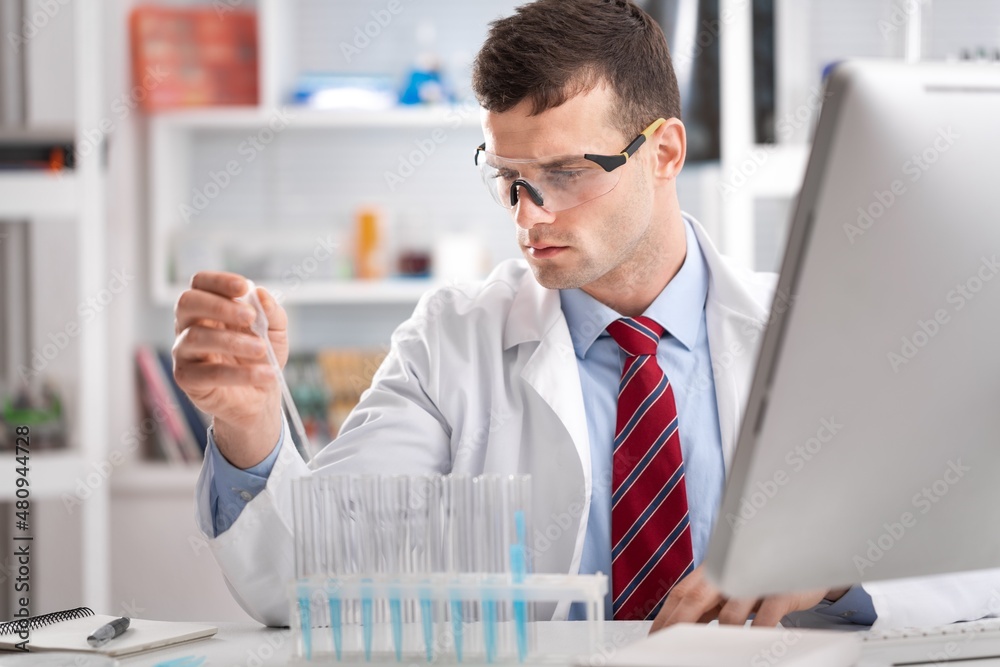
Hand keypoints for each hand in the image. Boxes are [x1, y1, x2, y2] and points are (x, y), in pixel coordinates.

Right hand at [172, 271, 286, 467]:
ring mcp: (184, 352)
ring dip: (233, 341)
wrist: (261, 396)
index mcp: (208, 308)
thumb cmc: (262, 357)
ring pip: (196, 337)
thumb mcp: (276, 332)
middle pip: (187, 303)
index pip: (200, 283)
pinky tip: (266, 374)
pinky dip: (241, 373)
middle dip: (220, 306)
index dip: (218, 281)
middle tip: (250, 317)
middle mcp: (189, 326)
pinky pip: (209, 373)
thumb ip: (272, 312)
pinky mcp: (187, 380)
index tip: (243, 287)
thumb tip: (260, 293)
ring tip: (261, 350)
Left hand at [649, 565, 830, 632]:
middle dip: (678, 625)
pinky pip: (766, 614)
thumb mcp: (732, 586)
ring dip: (719, 633)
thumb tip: (682, 627)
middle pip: (694, 598)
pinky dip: (757, 631)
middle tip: (670, 648)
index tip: (655, 637)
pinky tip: (753, 643)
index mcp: (713, 570)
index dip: (665, 616)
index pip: (681, 593)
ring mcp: (755, 579)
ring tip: (712, 652)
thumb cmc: (763, 574)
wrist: (809, 554)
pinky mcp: (782, 589)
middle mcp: (730, 571)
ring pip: (729, 610)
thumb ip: (709, 603)